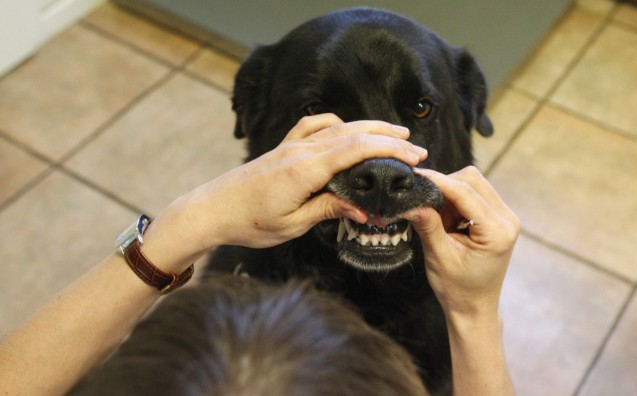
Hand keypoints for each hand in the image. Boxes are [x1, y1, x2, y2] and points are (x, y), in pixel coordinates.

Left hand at [147, 114, 427, 267]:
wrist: (211, 210)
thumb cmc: (249, 223)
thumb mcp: (293, 224)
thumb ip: (328, 209)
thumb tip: (363, 208)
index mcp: (305, 170)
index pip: (357, 150)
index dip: (390, 150)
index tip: (414, 157)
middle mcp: (300, 151)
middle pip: (354, 135)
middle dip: (389, 138)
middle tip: (417, 148)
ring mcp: (291, 145)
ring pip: (338, 127)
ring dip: (369, 128)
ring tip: (394, 133)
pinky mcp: (283, 147)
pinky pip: (313, 126)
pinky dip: (335, 123)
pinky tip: (345, 128)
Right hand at [404, 166, 519, 319]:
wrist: (473, 307)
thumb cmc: (457, 288)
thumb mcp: (438, 256)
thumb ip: (427, 225)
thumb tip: (410, 199)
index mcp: (497, 231)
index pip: (465, 191)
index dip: (438, 181)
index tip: (414, 177)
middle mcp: (507, 219)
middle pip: (472, 179)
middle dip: (444, 186)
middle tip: (424, 204)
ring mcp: (505, 217)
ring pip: (473, 184)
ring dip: (449, 195)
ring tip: (438, 221)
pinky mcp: (498, 217)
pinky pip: (474, 194)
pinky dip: (455, 202)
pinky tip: (447, 222)